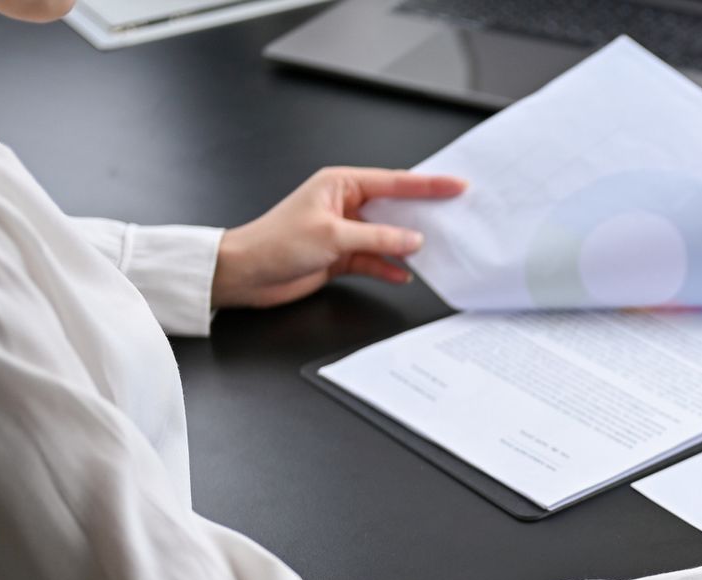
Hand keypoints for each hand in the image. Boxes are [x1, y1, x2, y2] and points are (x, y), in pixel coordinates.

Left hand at [211, 167, 466, 308]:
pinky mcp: (341, 255)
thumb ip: (378, 238)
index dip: (427, 185)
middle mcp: (344, 204)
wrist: (246, 273)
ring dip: (406, 246)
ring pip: (387, 236)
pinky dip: (388, 268)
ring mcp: (344, 231)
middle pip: (394, 207)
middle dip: (422, 215)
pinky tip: (403, 275)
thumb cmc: (275, 243)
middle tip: (454, 216)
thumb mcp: (333, 237)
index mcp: (340, 184)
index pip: (394, 182)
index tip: (456, 185)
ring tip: (435, 250)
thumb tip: (413, 240)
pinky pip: (374, 259)